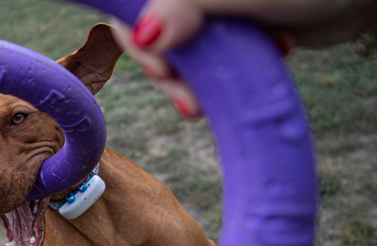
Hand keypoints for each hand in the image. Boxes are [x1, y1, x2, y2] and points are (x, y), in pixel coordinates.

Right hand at [110, 0, 376, 117]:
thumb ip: (186, 6)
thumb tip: (145, 33)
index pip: (132, 9)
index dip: (138, 41)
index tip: (164, 72)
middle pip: (151, 35)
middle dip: (168, 74)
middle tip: (192, 105)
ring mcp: (207, 12)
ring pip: (177, 53)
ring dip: (193, 82)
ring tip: (211, 103)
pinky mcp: (229, 31)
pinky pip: (204, 60)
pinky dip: (216, 78)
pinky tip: (244, 75)